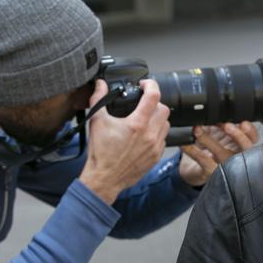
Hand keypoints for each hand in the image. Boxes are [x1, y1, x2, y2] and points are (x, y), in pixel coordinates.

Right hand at [79, 79, 169, 203]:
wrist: (104, 178)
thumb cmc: (101, 154)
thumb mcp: (97, 122)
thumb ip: (98, 99)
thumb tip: (99, 85)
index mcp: (137, 124)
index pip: (153, 96)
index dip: (151, 84)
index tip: (145, 84)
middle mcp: (150, 135)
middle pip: (164, 109)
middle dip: (154, 102)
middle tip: (143, 103)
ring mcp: (155, 147)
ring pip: (166, 124)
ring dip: (158, 118)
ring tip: (145, 118)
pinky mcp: (156, 157)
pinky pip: (164, 140)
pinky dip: (157, 134)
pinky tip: (145, 135)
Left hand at [178, 121, 258, 186]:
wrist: (194, 169)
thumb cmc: (209, 148)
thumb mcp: (215, 132)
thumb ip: (218, 122)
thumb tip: (214, 110)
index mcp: (239, 145)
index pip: (252, 139)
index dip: (250, 132)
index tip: (243, 123)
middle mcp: (235, 156)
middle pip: (245, 149)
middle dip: (239, 136)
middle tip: (227, 126)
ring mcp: (224, 166)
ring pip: (222, 153)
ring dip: (209, 140)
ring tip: (197, 130)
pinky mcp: (210, 172)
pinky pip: (202, 160)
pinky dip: (192, 150)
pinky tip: (185, 143)